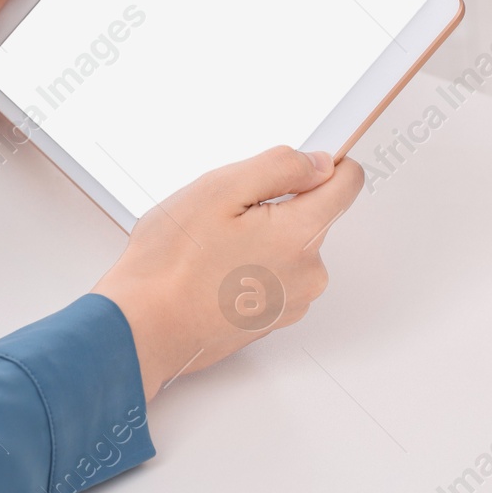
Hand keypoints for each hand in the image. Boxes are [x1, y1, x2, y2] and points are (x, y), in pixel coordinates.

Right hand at [92, 147, 364, 400]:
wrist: (144, 330)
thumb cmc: (170, 267)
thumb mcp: (219, 190)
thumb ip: (279, 168)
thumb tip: (318, 163)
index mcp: (301, 236)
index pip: (347, 185)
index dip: (324, 164)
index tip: (301, 162)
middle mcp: (308, 274)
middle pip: (311, 217)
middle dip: (274, 206)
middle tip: (225, 214)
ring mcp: (291, 302)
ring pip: (289, 247)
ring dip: (259, 239)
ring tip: (211, 247)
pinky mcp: (272, 320)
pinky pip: (273, 277)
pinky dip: (249, 267)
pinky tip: (212, 270)